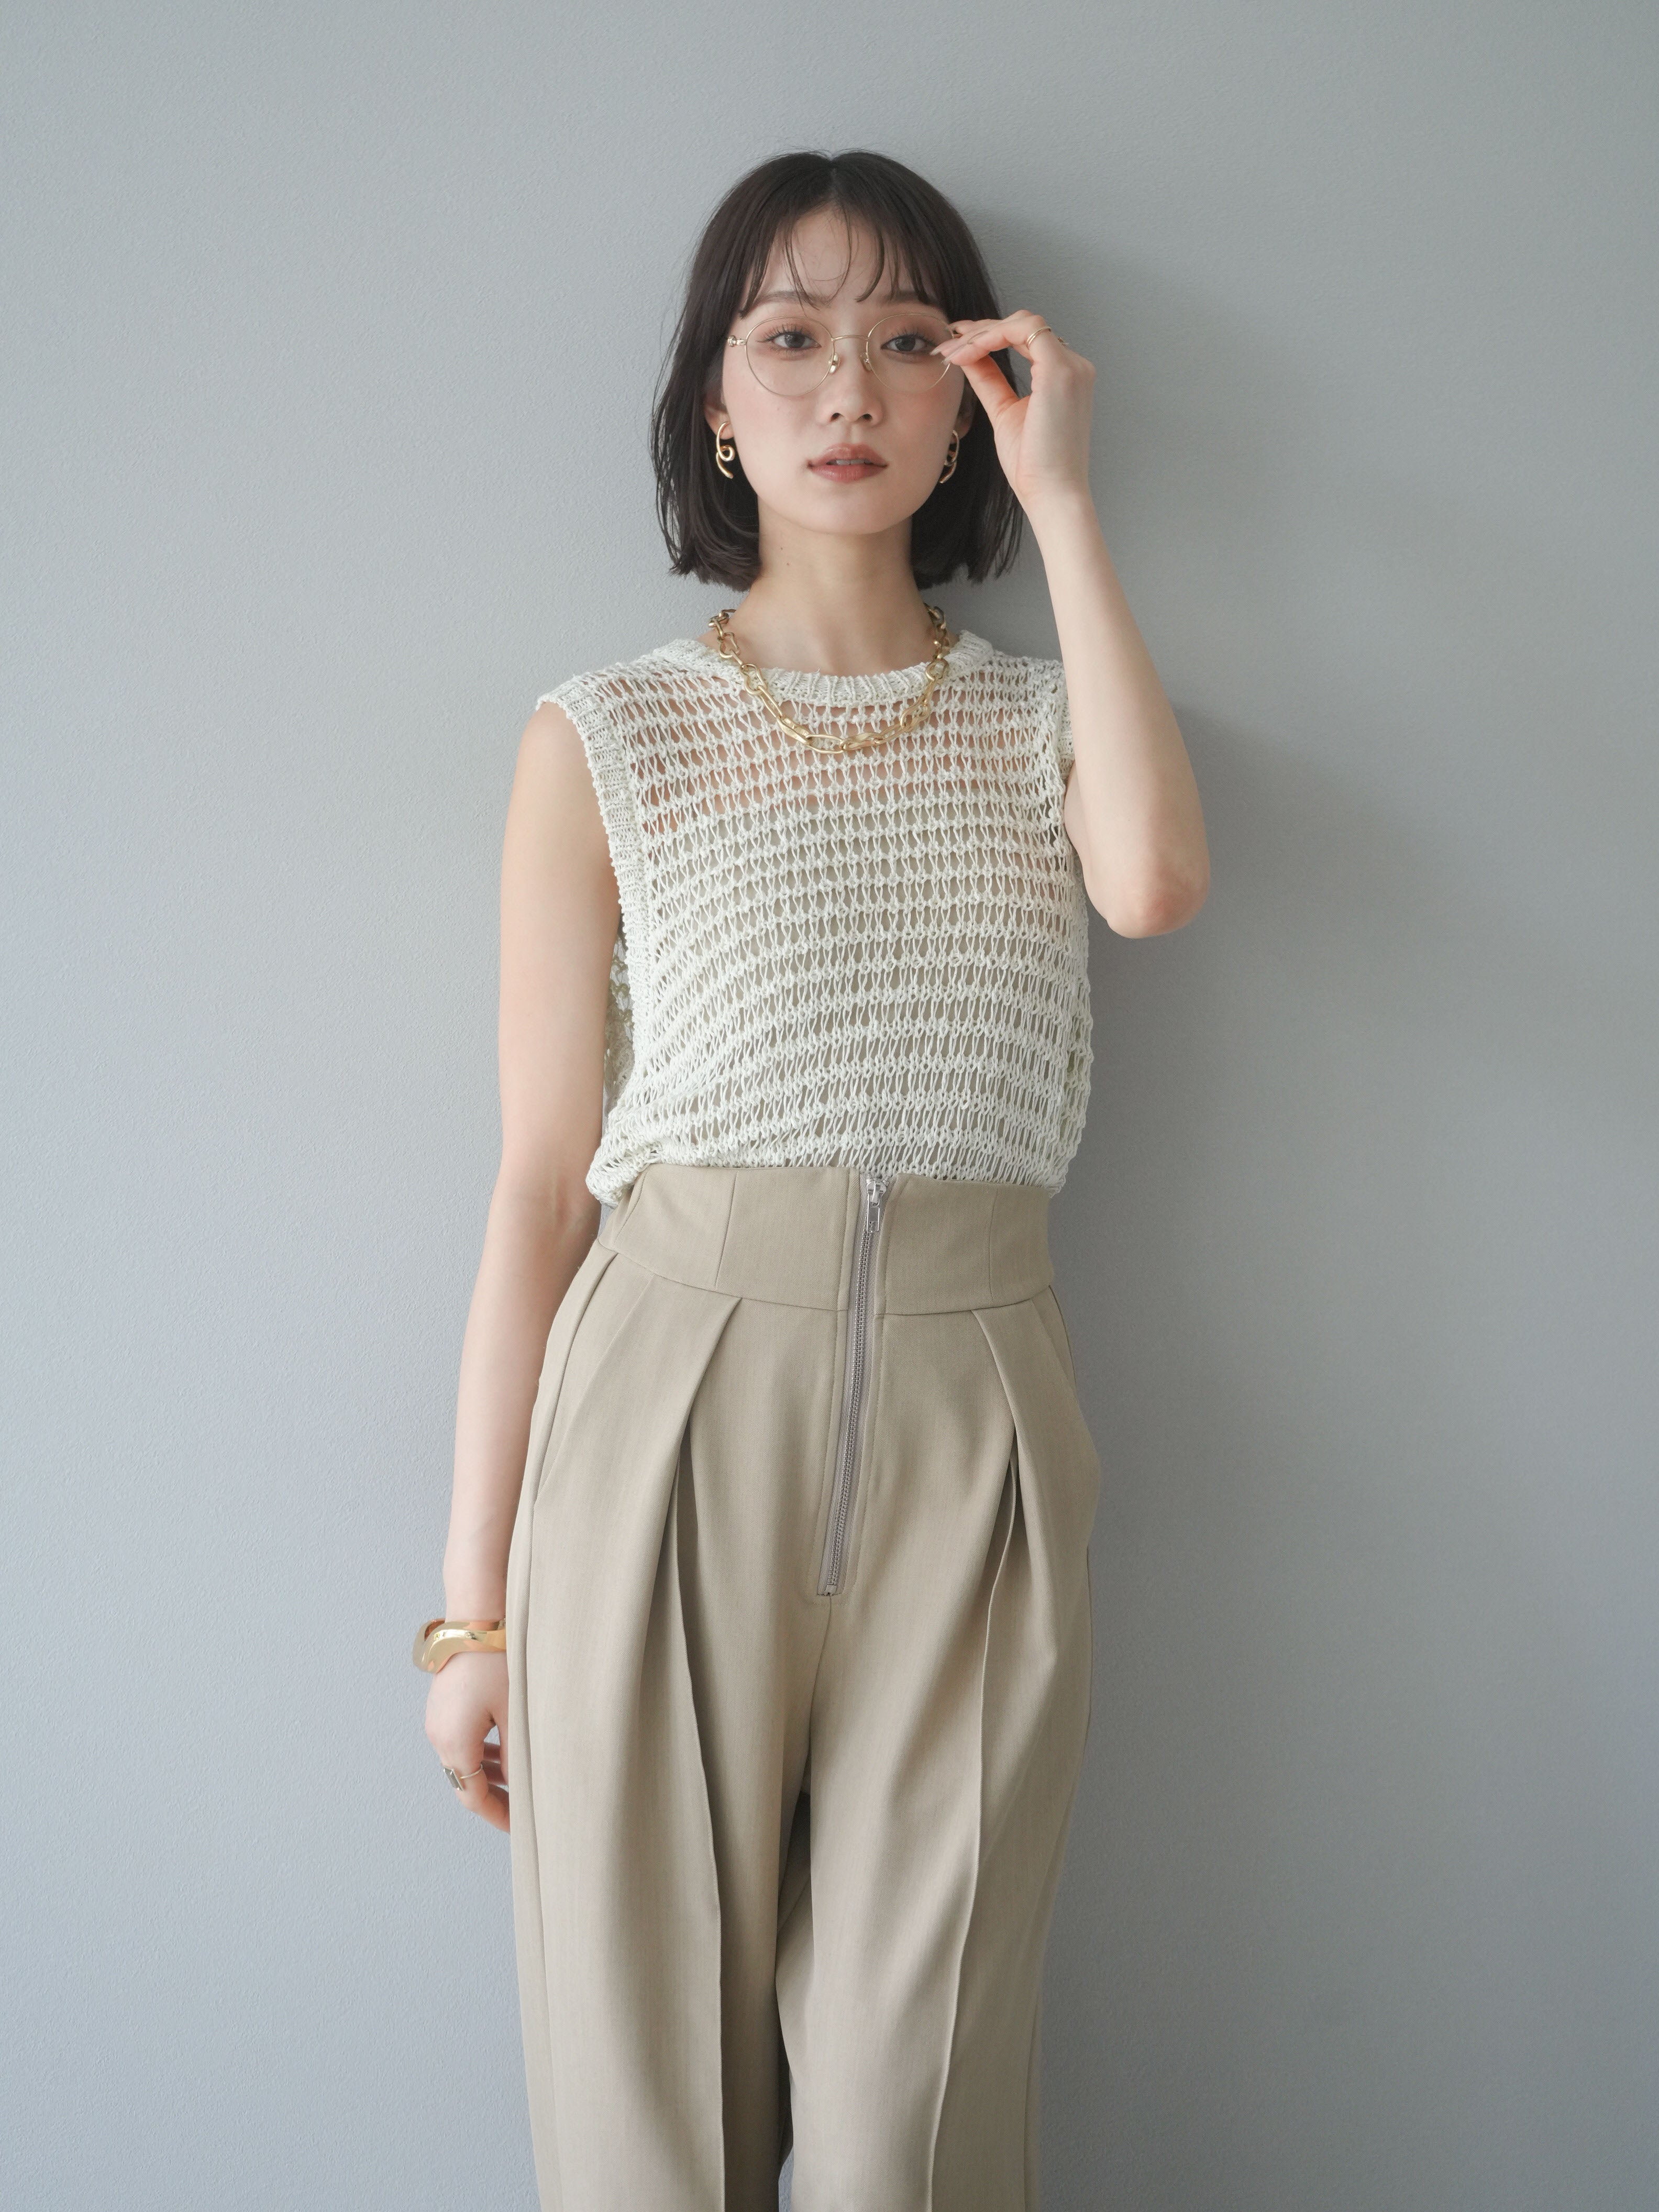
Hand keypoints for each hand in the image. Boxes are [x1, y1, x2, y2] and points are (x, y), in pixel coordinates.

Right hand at [424, 1650, 509, 1831]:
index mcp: (454, 1744)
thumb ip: (516, 1755)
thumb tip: (521, 1785)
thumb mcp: (514, 1713)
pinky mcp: (442, 1707)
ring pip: (461, 1761)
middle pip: (464, 1782)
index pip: (473, 1797)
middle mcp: (438, 1736)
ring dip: (486, 1774)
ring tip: (517, 1781)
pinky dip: (478, 1753)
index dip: (498, 1814)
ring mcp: (437, 1720)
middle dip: (493, 1797)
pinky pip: (458, 1741)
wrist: (475, 1618)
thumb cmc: (498, 1662)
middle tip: (522, 1807)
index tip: (520, 1827)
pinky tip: (501, 1751)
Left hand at [933, 311, 1094, 523]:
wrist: (1051, 495)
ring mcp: (1071, 366)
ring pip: (1024, 322)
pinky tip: (968, 352)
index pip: (1025, 339)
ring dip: (983, 332)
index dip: (988, 335)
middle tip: (947, 344)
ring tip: (953, 351)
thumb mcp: (1004, 412)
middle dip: (981, 330)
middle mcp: (1074, 366)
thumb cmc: (1033, 466)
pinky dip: (992, 336)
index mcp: (1063, 377)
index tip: (956, 343)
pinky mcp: (1061, 371)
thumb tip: (967, 356)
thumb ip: (989, 380)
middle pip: (1024, 326)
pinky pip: (1024, 331)